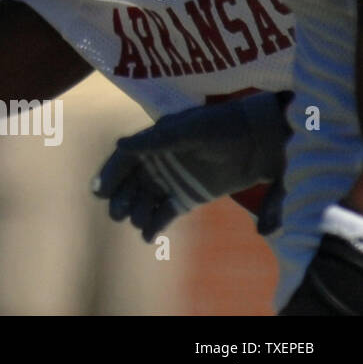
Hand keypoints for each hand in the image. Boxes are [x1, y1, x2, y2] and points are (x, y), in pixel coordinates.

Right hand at [92, 91, 290, 240]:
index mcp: (156, 141)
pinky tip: (147, 236)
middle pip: (132, 182)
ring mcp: (175, 179)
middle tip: (117, 214)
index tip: (99, 191)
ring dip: (137, 211)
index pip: (126, 159)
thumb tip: (120, 146)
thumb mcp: (189, 130)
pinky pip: (167, 212)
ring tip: (136, 222)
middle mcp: (160, 161)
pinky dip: (155, 224)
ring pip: (146, 199)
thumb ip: (156, 140)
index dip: (111, 174)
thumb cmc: (223, 127)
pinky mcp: (191, 196)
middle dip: (121, 198)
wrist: (262, 139)